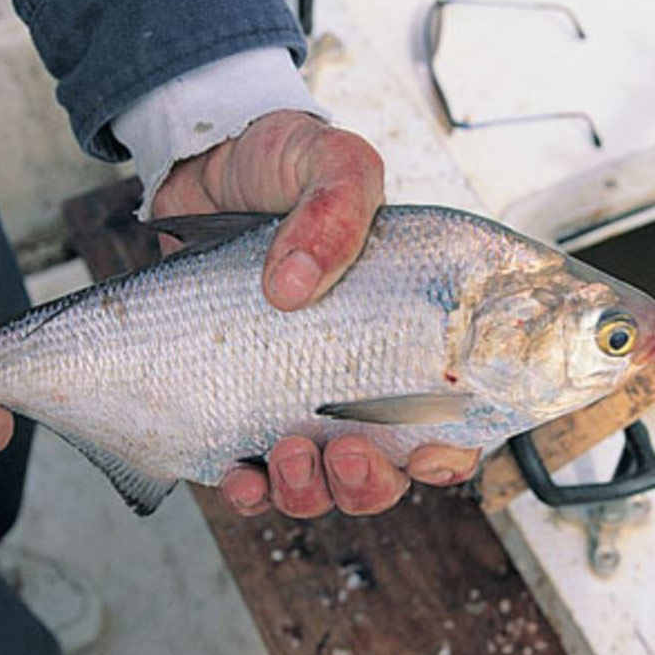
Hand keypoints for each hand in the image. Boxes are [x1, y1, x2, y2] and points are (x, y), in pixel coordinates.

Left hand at [153, 110, 480, 517]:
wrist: (206, 162)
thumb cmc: (286, 163)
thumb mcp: (330, 162)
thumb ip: (335, 208)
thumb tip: (293, 287)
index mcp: (404, 329)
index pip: (449, 415)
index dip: (448, 452)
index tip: (426, 453)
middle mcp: (353, 375)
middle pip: (384, 471)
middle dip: (368, 484)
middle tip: (346, 452)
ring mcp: (291, 394)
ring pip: (319, 485)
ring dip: (310, 492)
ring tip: (288, 454)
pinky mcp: (232, 400)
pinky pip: (247, 473)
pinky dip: (247, 491)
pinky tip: (240, 475)